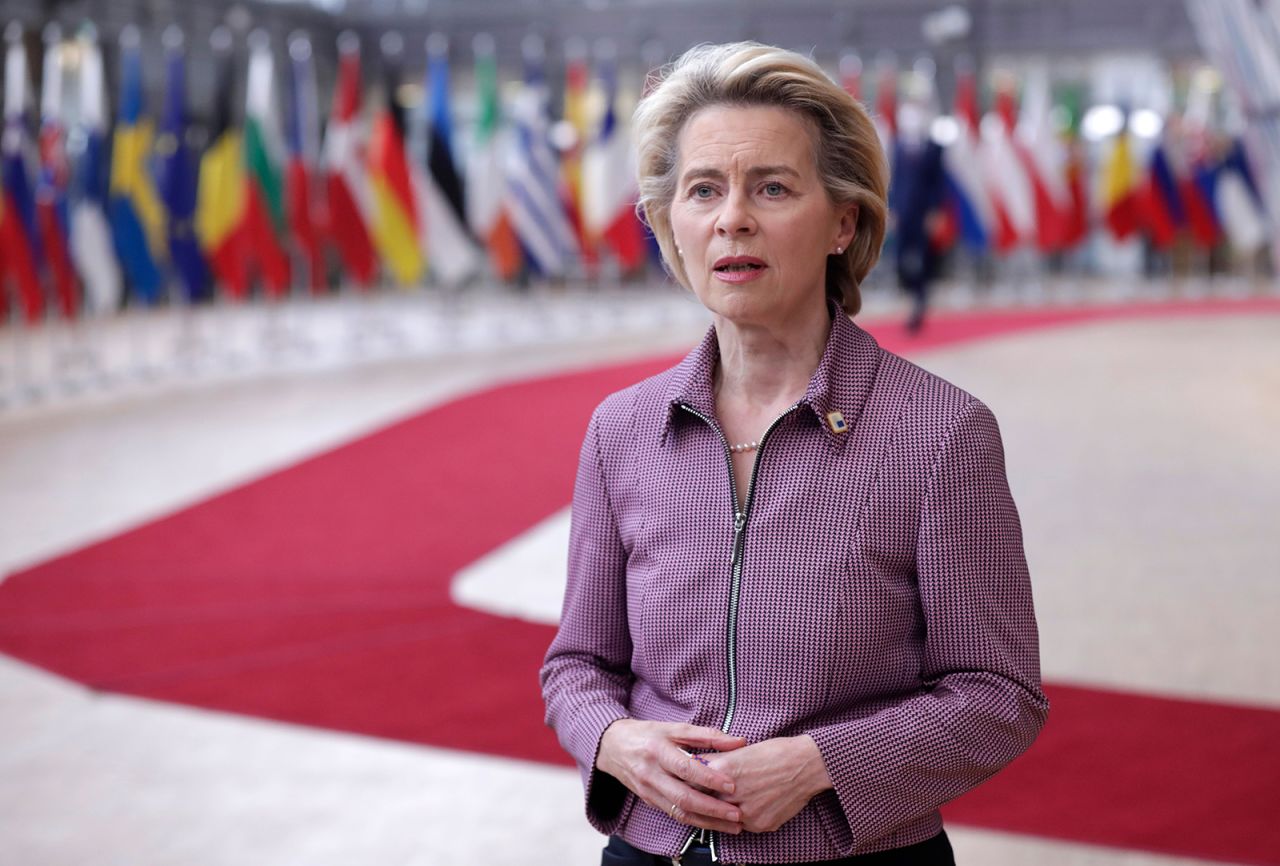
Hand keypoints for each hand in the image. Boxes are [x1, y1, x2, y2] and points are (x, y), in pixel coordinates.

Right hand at [596, 719, 747, 833]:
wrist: (612, 746)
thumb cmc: (647, 734)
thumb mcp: (674, 728)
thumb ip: (707, 735)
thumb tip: (739, 741)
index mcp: (657, 750)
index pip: (685, 768)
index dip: (709, 777)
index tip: (731, 785)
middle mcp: (651, 773)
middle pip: (683, 797)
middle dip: (712, 808)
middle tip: (736, 814)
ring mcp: (648, 790)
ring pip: (680, 812)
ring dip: (708, 822)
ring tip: (732, 825)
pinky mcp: (649, 801)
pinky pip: (674, 814)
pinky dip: (696, 821)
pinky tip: (713, 823)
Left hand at [703, 735, 831, 832]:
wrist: (806, 765)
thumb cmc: (775, 752)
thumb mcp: (739, 750)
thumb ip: (715, 761)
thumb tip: (696, 766)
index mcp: (723, 771)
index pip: (693, 784)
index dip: (691, 784)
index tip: (689, 784)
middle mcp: (732, 793)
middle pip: (706, 803)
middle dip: (706, 800)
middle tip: (709, 796)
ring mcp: (746, 812)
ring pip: (724, 818)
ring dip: (723, 811)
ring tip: (731, 801)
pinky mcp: (760, 824)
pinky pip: (743, 826)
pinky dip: (743, 817)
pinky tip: (750, 805)